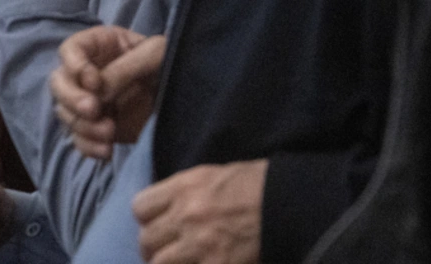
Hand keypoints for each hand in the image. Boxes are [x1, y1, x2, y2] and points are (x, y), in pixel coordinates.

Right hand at [50, 26, 164, 158]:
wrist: (194, 95)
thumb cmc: (172, 62)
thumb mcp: (154, 54)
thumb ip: (124, 68)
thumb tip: (96, 90)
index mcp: (99, 46)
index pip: (70, 50)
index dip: (74, 65)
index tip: (93, 81)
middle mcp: (88, 74)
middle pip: (59, 83)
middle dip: (71, 98)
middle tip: (94, 109)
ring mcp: (92, 102)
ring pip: (66, 114)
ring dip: (82, 125)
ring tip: (109, 132)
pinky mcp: (100, 128)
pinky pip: (80, 140)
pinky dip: (88, 147)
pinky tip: (107, 151)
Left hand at [131, 159, 266, 263]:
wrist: (290, 204)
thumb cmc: (257, 184)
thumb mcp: (213, 175)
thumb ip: (185, 192)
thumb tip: (168, 208)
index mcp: (184, 187)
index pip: (140, 207)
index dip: (147, 218)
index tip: (156, 224)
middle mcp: (185, 216)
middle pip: (146, 239)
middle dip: (153, 247)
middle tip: (165, 251)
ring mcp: (199, 245)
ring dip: (165, 263)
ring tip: (177, 262)